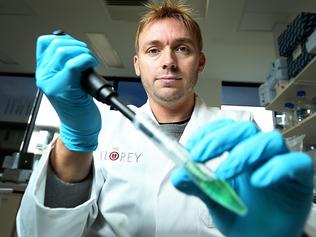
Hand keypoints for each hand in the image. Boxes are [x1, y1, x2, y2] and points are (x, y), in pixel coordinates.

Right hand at [36, 34, 100, 150]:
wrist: (80, 129)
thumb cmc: (78, 107)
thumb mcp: (69, 82)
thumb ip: (67, 66)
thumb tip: (77, 48)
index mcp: (44, 72)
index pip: (46, 42)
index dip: (65, 39)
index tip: (77, 47)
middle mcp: (44, 76)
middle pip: (57, 44)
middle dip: (78, 46)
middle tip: (88, 56)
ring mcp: (52, 82)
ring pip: (64, 51)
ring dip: (83, 52)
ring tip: (90, 62)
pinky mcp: (64, 88)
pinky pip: (74, 64)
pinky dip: (87, 60)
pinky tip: (92, 65)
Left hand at [171, 119, 313, 236]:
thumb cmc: (240, 215)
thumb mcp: (214, 200)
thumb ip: (198, 185)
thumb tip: (179, 175)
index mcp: (240, 152)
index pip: (226, 128)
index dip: (209, 133)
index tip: (192, 147)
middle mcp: (260, 153)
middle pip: (245, 128)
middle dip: (220, 139)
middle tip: (200, 156)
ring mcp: (280, 163)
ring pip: (270, 139)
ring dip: (243, 153)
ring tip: (224, 173)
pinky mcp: (299, 179)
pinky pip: (297, 163)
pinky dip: (276, 168)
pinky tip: (257, 181)